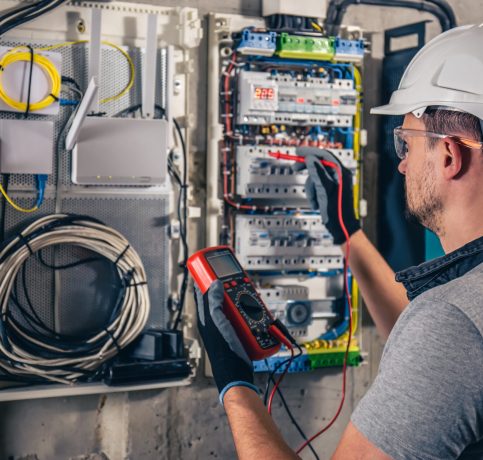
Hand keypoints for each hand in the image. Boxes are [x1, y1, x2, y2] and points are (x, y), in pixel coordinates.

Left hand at [194, 280, 258, 403]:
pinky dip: (249, 311)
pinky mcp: (238, 330)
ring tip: (248, 297)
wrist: (236, 372)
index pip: (202, 292)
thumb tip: (215, 283)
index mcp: (205, 316)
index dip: (205, 278)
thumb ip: (214, 302)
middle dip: (229, 288)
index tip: (211, 267)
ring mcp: (226, 325)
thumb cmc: (223, 349)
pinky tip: (255, 311)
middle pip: (221, 297)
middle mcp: (215, 320)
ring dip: (242, 299)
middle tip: (237, 281)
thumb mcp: (217, 322)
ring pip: (234, 305)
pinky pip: (244, 315)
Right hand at [293, 147, 359, 244]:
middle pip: (319, 164)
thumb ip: (317, 173)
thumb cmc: (337, 211)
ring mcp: (334, 183)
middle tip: (295, 167)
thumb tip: (310, 159)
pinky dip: (313, 194)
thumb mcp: (325, 190)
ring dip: (311, 189)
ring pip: (315, 177)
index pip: (324, 155)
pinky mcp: (329, 190)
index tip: (297, 151)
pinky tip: (316, 203)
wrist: (341, 227)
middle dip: (307, 169)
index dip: (310, 152)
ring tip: (314, 200)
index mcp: (341, 173)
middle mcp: (339, 175)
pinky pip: (316, 186)